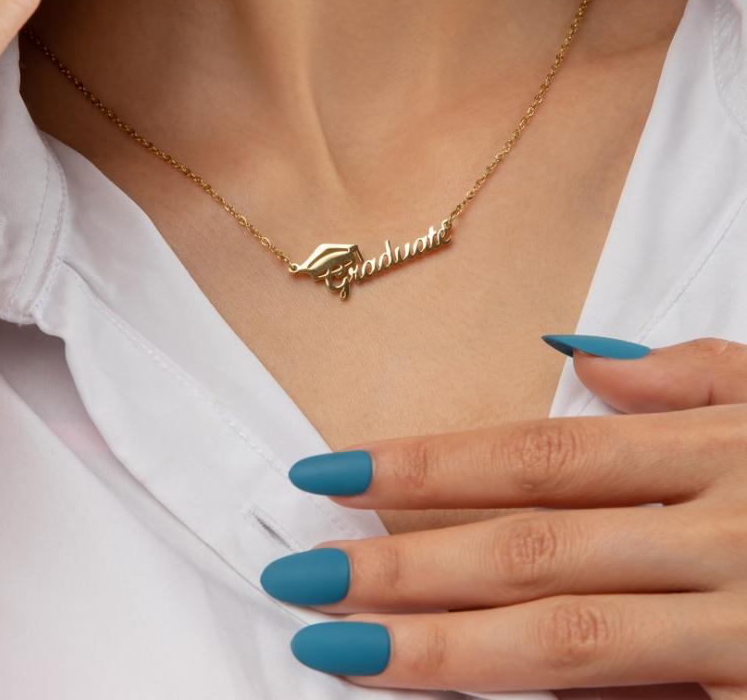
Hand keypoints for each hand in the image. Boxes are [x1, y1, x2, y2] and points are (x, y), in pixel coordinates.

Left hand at [264, 336, 746, 698]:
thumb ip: (688, 372)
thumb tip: (568, 345)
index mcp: (720, 450)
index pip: (539, 452)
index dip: (428, 465)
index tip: (328, 476)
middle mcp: (727, 534)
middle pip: (536, 550)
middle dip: (407, 566)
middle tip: (295, 579)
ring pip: (576, 641)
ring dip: (448, 650)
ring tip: (340, 653)